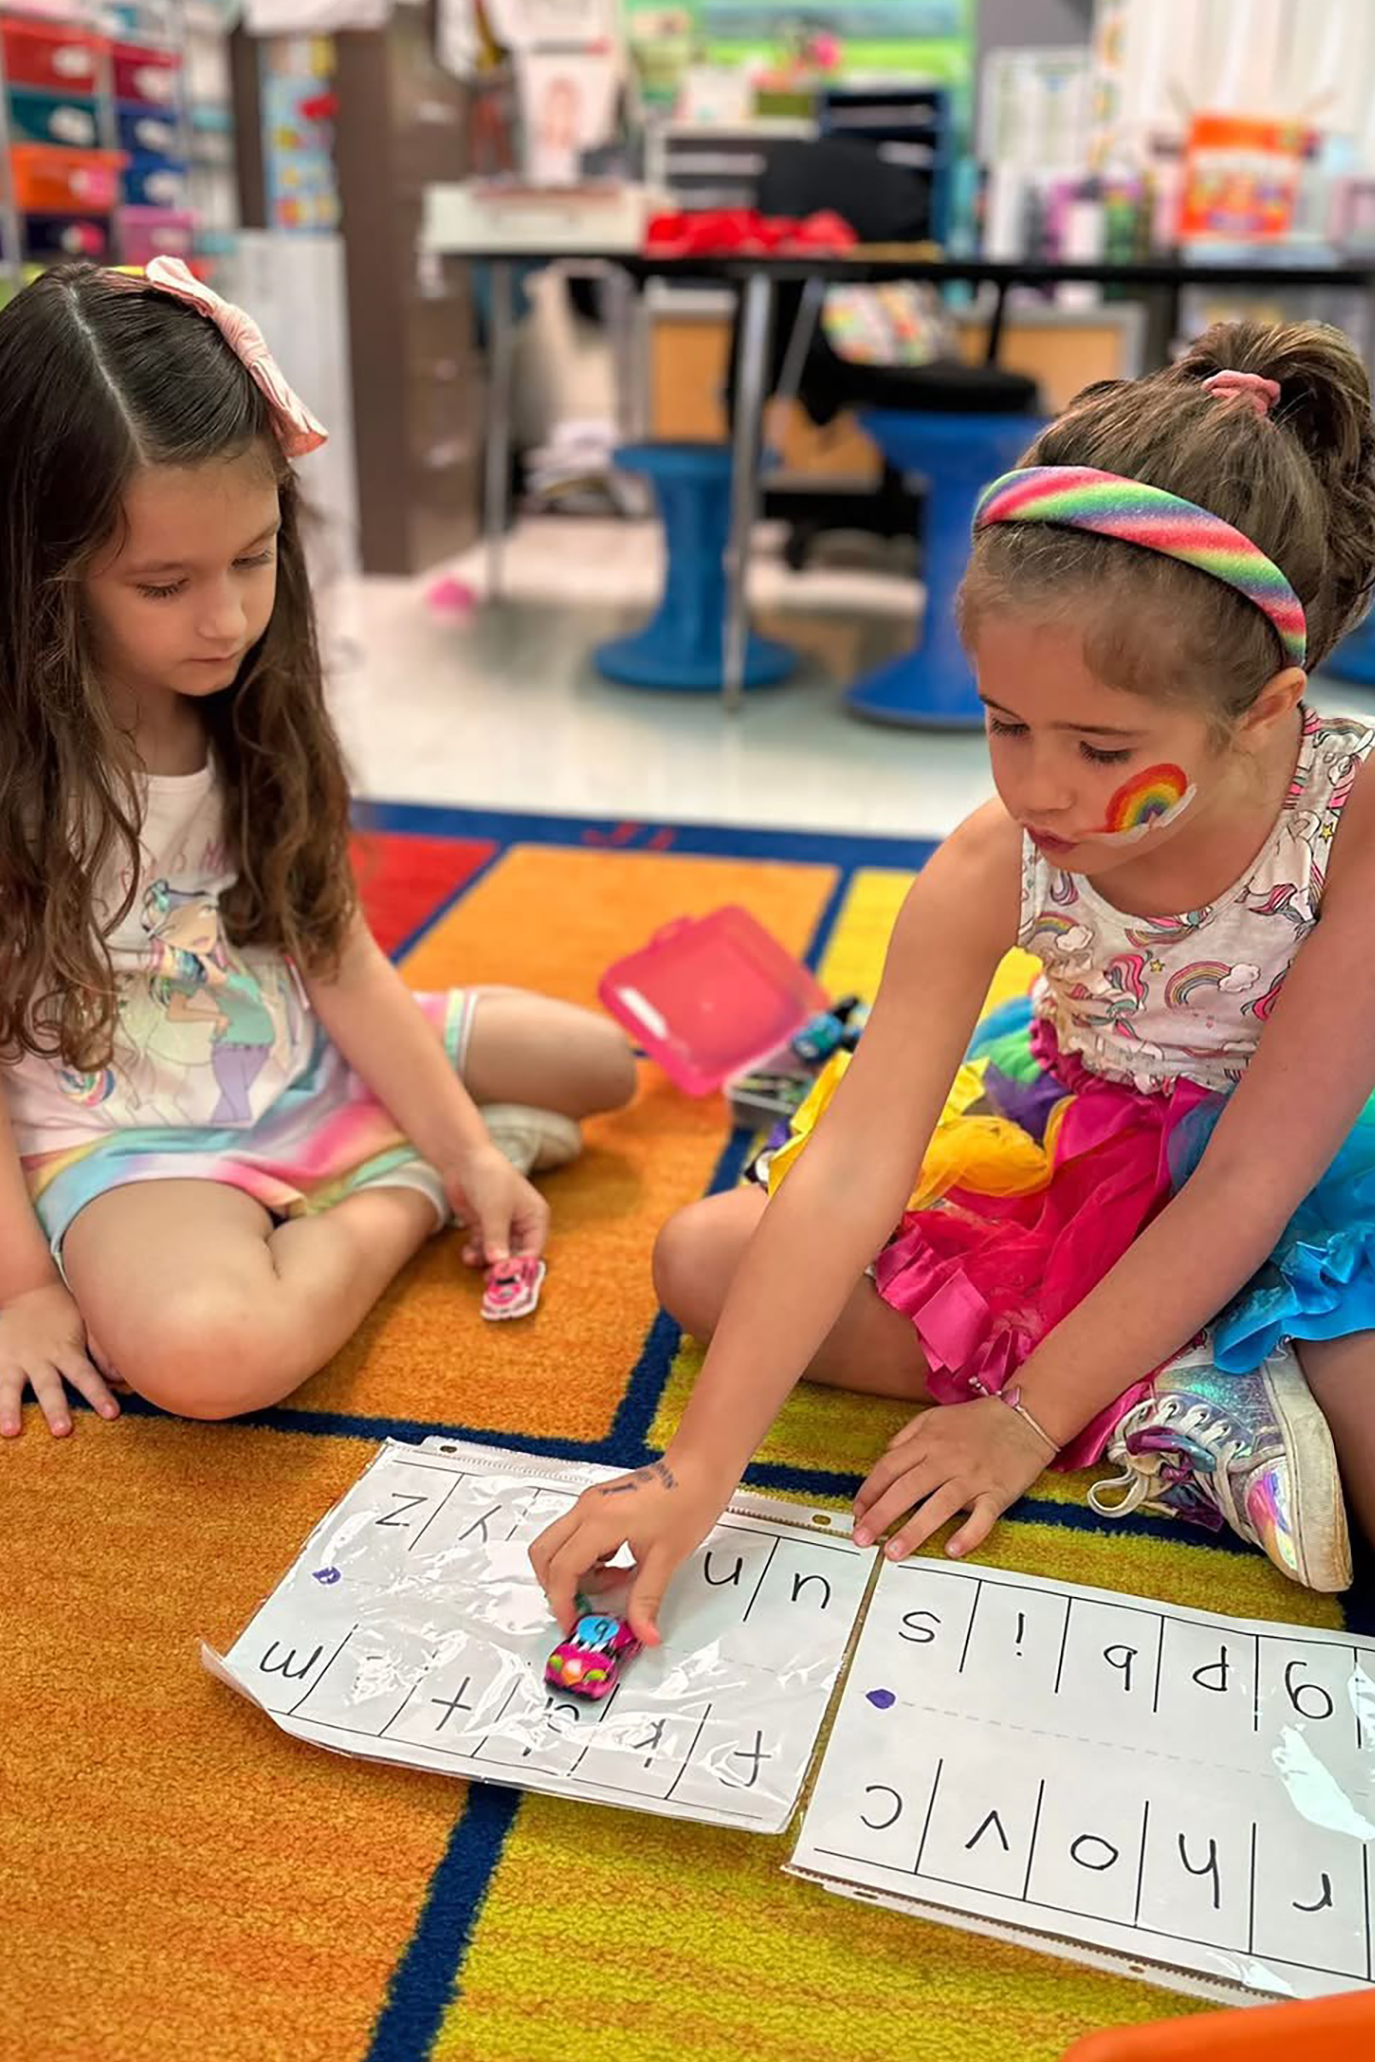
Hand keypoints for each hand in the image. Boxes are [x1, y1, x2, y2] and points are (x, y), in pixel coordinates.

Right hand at [0, 1282, 122, 1438]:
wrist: (26, 1290)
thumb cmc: (63, 1314)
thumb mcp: (86, 1325)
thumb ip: (101, 1351)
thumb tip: (122, 1376)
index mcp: (65, 1351)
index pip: (85, 1376)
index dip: (98, 1394)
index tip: (112, 1414)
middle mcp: (38, 1359)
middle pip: (48, 1386)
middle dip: (55, 1409)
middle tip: (63, 1431)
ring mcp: (11, 1360)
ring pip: (9, 1387)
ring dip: (9, 1409)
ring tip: (10, 1431)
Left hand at [444, 1144, 549, 1268]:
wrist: (463, 1159)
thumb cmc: (489, 1178)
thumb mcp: (495, 1211)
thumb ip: (497, 1239)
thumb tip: (499, 1265)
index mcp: (535, 1217)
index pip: (533, 1250)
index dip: (521, 1266)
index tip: (506, 1279)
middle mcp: (521, 1224)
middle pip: (515, 1255)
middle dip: (502, 1267)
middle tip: (488, 1280)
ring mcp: (501, 1225)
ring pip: (497, 1254)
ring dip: (485, 1260)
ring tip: (472, 1260)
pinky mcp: (483, 1225)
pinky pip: (483, 1247)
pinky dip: (475, 1253)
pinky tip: (466, 1253)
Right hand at [529, 1454, 726, 1646]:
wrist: (699, 1469)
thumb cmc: (688, 1501)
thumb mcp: (666, 1559)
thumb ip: (647, 1600)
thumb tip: (644, 1633)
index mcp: (600, 1521)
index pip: (562, 1570)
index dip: (562, 1602)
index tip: (572, 1623)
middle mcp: (587, 1508)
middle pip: (544, 1553)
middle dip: (556, 1586)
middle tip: (582, 1607)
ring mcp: (591, 1502)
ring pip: (558, 1544)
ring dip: (574, 1571)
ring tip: (615, 1581)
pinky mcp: (598, 1503)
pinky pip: (575, 1535)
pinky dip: (585, 1557)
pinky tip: (617, 1564)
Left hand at [852, 1398, 1051, 1561]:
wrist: (1025, 1417)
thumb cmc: (977, 1420)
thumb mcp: (934, 1418)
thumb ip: (907, 1437)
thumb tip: (885, 1460)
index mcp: (928, 1441)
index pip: (890, 1468)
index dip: (870, 1491)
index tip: (857, 1513)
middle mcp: (947, 1459)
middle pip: (906, 1488)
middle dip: (880, 1516)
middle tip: (861, 1539)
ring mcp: (973, 1477)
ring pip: (939, 1505)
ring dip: (914, 1531)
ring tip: (893, 1553)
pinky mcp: (998, 1492)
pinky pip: (982, 1517)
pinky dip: (968, 1534)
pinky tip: (951, 1549)